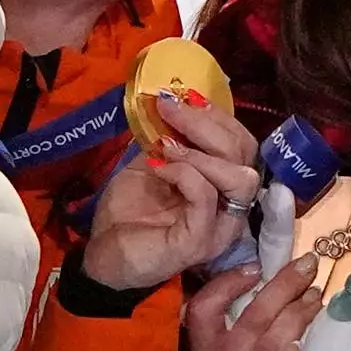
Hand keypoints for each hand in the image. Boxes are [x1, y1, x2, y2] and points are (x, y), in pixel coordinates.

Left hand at [82, 94, 259, 289]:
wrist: (103, 254)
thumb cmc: (130, 210)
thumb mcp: (150, 162)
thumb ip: (169, 139)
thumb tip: (175, 102)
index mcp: (222, 185)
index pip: (243, 143)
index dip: (219, 116)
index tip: (186, 97)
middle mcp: (230, 206)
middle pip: (246, 153)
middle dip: (208, 124)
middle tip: (171, 109)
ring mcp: (219, 227)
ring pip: (239, 178)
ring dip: (200, 151)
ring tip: (167, 146)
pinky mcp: (200, 241)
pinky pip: (205, 196)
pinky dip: (184, 173)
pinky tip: (159, 168)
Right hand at [186, 253, 324, 350]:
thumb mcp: (210, 349)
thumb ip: (217, 322)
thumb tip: (246, 277)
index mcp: (205, 348)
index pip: (204, 309)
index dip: (227, 284)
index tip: (254, 267)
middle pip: (254, 318)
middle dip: (283, 287)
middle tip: (307, 264)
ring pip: (276, 341)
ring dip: (300, 313)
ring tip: (316, 295)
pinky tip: (306, 339)